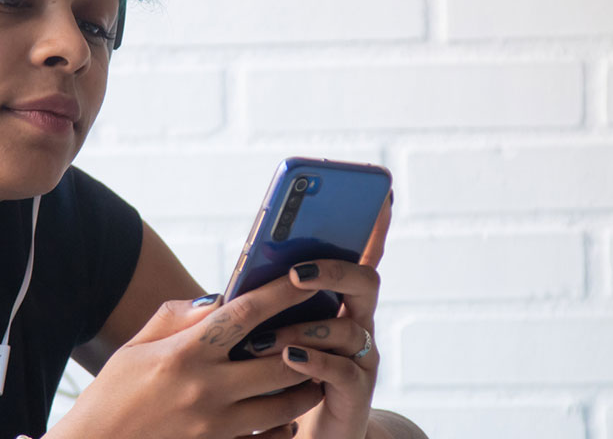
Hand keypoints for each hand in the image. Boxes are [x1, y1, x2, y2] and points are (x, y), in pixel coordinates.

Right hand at [49, 276, 330, 437]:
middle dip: (306, 346)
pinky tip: (284, 417)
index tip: (305, 277)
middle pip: (281, 362)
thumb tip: (217, 299)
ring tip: (309, 374)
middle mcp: (206, 390)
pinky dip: (284, 428)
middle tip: (320, 334)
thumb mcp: (134, 349)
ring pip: (285, 406)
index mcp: (185, 355)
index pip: (246, 314)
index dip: (280, 292)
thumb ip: (176, 319)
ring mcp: (216, 428)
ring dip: (303, 388)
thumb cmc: (110, 397)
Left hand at [246, 193, 392, 438]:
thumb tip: (233, 282)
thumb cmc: (278, 378)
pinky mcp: (356, 391)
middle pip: (364, 281)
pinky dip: (315, 361)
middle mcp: (357, 322)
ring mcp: (361, 356)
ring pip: (347, 328)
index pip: (360, 256)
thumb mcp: (268, 334)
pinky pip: (344, 370)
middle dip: (332, 270)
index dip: (374, 228)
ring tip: (269, 338)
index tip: (379, 197)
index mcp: (338, 301)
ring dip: (306, 327)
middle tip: (295, 273)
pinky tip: (290, 359)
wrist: (303, 433)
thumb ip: (260, 308)